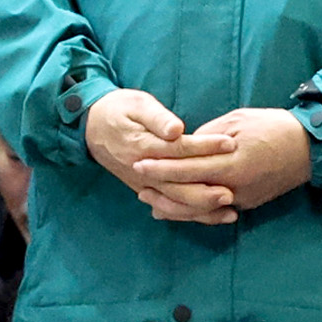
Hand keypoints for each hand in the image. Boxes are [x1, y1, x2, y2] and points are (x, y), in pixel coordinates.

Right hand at [87, 87, 238, 223]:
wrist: (90, 125)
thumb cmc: (118, 110)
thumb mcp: (136, 105)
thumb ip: (157, 117)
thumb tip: (175, 129)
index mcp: (142, 146)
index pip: (179, 149)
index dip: (206, 147)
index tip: (231, 144)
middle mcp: (141, 170)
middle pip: (177, 187)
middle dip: (205, 193)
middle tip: (231, 194)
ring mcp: (142, 182)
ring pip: (173, 202)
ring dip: (201, 210)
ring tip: (229, 213)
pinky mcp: (143, 188)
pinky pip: (167, 206)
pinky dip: (189, 214)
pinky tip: (211, 216)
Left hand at [134, 106, 313, 222]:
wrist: (312, 147)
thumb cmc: (273, 127)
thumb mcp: (236, 122)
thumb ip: (206, 138)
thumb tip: (183, 148)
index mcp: (231, 163)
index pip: (186, 168)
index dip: (160, 168)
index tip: (138, 164)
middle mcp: (236, 186)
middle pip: (189, 193)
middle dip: (161, 189)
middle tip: (137, 184)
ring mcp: (243, 198)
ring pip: (200, 208)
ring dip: (174, 206)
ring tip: (150, 200)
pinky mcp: (249, 204)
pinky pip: (215, 210)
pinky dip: (194, 209)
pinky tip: (176, 207)